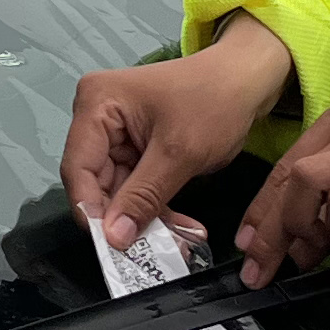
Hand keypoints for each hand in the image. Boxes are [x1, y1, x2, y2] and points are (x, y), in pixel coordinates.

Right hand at [65, 18, 297, 253]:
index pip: (79, 168)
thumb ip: (143, 196)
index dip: (92, 210)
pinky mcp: (136, 147)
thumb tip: (114, 238)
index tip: (113, 247)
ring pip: (119, 191)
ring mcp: (117, 133)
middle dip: (126, 219)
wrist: (250, 78)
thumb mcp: (179, 153)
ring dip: (147, 218)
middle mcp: (98, 117)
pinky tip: (182, 227)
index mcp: (97, 104)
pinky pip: (137, 187)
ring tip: (180, 240)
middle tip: (155, 251)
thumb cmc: (215, 101)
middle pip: (97, 183)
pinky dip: (157, 207)